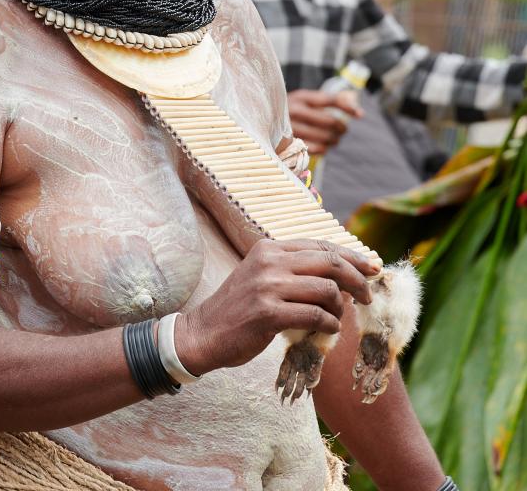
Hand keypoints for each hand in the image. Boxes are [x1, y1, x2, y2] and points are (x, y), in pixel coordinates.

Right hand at [176, 239, 379, 374]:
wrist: (204, 332)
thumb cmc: (238, 308)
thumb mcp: (262, 276)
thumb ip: (293, 270)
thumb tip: (340, 273)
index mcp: (270, 247)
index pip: (321, 245)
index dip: (351, 256)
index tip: (372, 268)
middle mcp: (270, 261)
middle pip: (329, 262)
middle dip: (356, 279)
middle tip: (367, 296)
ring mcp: (268, 286)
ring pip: (326, 289)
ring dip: (340, 307)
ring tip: (337, 318)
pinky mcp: (268, 313)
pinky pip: (314, 315)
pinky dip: (329, 324)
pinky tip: (329, 329)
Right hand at [287, 88, 362, 156]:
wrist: (262, 119)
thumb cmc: (293, 110)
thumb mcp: (307, 100)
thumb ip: (332, 101)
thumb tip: (359, 113)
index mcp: (301, 97)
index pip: (331, 100)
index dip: (348, 107)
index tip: (361, 115)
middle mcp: (294, 110)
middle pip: (330, 121)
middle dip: (342, 128)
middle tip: (343, 130)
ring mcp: (291, 128)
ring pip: (325, 137)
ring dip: (335, 140)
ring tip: (335, 139)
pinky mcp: (289, 144)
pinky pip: (316, 149)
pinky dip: (324, 149)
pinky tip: (324, 146)